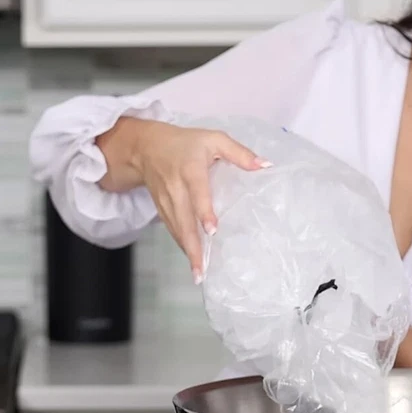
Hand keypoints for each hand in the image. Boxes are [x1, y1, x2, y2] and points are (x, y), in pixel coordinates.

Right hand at [97, 117, 269, 280]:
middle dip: (193, 247)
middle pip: (184, 221)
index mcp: (191, 170)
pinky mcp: (162, 209)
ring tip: (199, 274)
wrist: (146, 147)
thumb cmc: (186, 143)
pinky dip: (182, 246)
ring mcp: (167, 202)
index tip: (212, 230)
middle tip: (202, 271)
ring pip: (177, 230)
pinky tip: (193, 260)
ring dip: (187, 252)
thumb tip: (265, 166)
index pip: (198, 193)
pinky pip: (173, 230)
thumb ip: (239, 153)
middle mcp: (176, 189)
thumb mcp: (214, 138)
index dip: (204, 211)